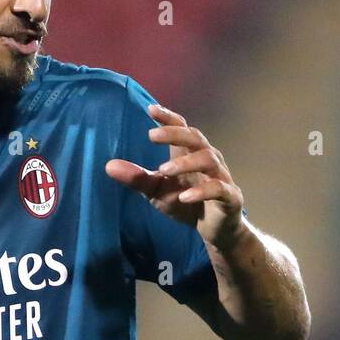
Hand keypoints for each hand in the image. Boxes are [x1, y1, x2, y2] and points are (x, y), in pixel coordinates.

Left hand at [105, 103, 245, 248]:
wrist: (214, 230)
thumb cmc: (185, 203)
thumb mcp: (157, 191)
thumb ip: (137, 178)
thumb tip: (108, 166)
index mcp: (190, 154)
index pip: (182, 128)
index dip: (168, 118)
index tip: (150, 109)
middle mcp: (208, 160)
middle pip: (195, 138)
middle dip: (175, 134)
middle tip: (151, 136)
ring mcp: (221, 177)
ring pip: (208, 159)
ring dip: (185, 163)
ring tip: (162, 170)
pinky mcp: (230, 197)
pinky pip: (218, 189)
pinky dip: (201, 191)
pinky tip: (184, 197)